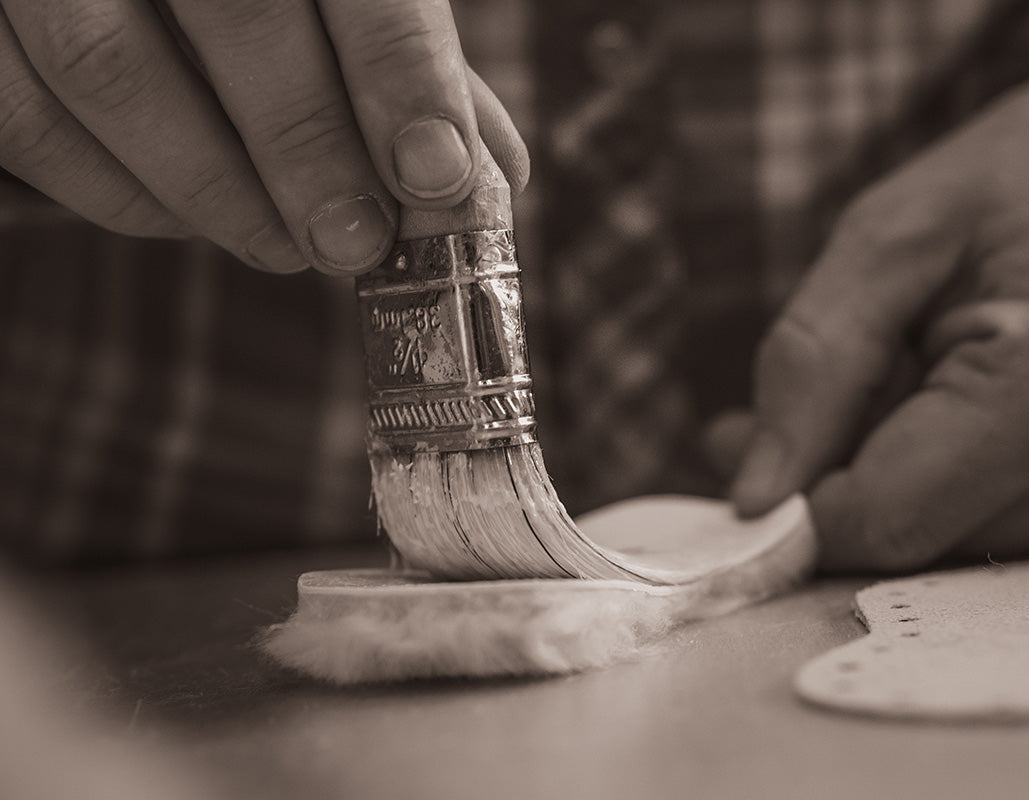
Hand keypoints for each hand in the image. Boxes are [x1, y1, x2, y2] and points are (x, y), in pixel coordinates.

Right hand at [0, 0, 527, 274]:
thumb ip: (409, 67)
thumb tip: (488, 179)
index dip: (400, 76)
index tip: (436, 179)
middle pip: (236, 15)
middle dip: (309, 150)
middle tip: (356, 242)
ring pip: (112, 71)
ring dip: (215, 190)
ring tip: (286, 247)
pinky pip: (30, 120)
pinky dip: (119, 192)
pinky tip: (187, 218)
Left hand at [730, 29, 1028, 570]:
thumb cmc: (1028, 172)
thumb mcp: (890, 238)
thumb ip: (811, 368)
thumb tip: (757, 497)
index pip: (889, 518)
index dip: (801, 503)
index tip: (760, 451)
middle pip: (928, 543)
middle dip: (854, 481)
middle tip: (841, 390)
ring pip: (972, 545)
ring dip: (916, 478)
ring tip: (927, 372)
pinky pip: (1025, 526)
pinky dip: (973, 480)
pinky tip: (977, 404)